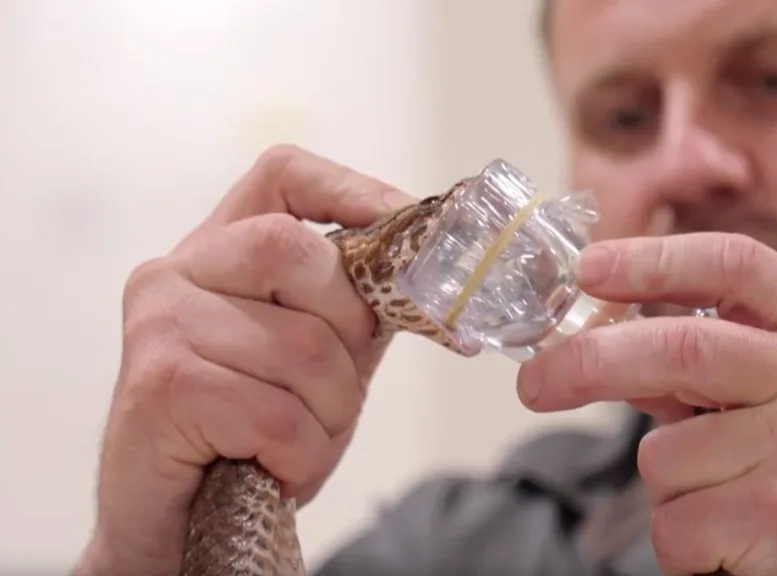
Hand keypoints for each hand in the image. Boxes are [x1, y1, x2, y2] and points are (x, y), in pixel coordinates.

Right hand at [77, 145, 415, 575]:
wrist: (173, 521)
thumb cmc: (249, 434)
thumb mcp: (315, 359)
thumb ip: (356, 309)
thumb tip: (438, 279)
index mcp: (218, 251)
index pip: (284, 174)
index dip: (354, 190)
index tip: (407, 224)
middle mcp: (177, 272)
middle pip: (299, 253)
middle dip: (347, 332)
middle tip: (335, 391)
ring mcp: (161, 323)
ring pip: (304, 348)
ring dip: (328, 416)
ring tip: (295, 443)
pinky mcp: (160, 386)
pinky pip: (280, 415)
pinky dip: (302, 456)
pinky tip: (273, 468)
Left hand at [516, 232, 776, 574]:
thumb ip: (715, 365)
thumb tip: (603, 345)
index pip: (737, 265)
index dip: (654, 258)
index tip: (589, 266)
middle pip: (680, 350)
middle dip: (589, 364)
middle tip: (535, 383)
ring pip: (665, 458)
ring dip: (669, 490)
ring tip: (727, 504)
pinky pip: (676, 525)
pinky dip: (681, 544)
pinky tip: (735, 545)